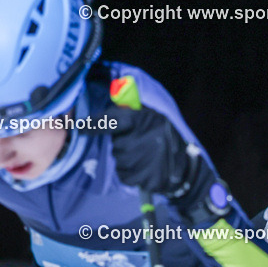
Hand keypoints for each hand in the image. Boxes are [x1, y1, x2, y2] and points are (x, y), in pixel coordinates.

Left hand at [92, 104, 229, 225]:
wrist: (186, 169)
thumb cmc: (169, 138)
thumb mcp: (155, 115)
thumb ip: (134, 106)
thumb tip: (113, 88)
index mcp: (140, 120)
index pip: (109, 120)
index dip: (93, 124)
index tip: (81, 126)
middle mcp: (135, 140)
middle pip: (116, 144)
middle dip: (125, 144)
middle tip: (142, 144)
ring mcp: (137, 161)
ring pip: (120, 159)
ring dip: (129, 159)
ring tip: (147, 157)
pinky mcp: (139, 178)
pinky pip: (125, 174)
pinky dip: (132, 173)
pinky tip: (146, 169)